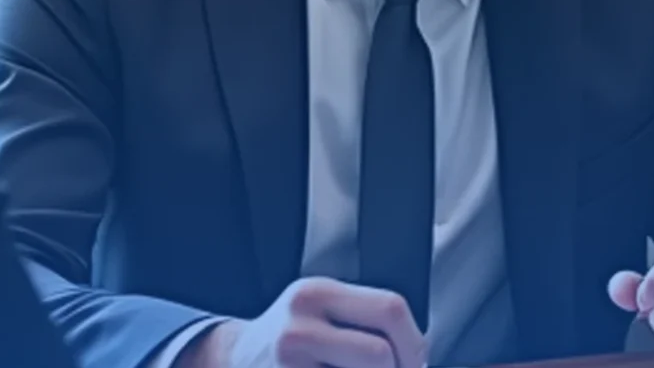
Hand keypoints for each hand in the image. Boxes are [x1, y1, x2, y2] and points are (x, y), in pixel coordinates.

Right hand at [191, 277, 426, 367]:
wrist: (235, 359)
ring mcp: (287, 361)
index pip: (390, 309)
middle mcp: (299, 324)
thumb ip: (366, 322)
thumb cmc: (292, 340)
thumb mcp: (321, 311)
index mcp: (317, 293)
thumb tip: (419, 358)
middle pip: (380, 353)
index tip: (418, 362)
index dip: (415, 343)